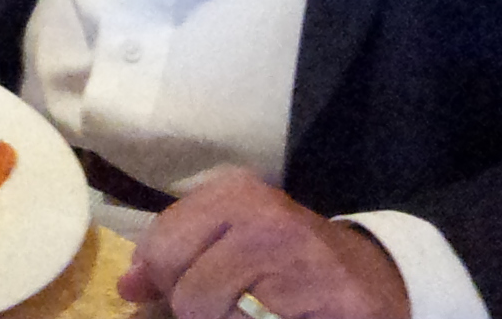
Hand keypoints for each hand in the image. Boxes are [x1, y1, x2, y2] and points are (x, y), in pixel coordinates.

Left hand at [119, 171, 411, 318]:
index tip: (175, 290)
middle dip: (192, 306)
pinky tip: (278, 316)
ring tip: (255, 310)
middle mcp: (262, 216)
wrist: (372, 277)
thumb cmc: (288, 258)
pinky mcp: (321, 297)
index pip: (162, 244)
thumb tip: (128, 286)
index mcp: (233, 194)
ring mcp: (292, 256)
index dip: (160, 277)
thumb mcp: (230, 240)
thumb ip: (177, 256)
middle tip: (224, 305)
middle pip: (184, 284)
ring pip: (211, 310)